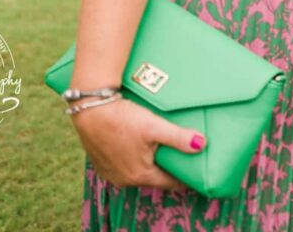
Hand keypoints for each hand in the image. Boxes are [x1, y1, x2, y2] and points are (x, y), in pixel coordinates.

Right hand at [72, 98, 203, 190]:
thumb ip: (179, 137)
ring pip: (138, 172)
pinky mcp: (101, 164)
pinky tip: (139, 147)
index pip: (170, 183)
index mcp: (140, 175)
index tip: (195, 172)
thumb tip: (202, 144)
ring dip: (149, 164)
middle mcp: (124, 179)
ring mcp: (111, 173)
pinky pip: (123, 166)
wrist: (90, 109)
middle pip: (154, 178)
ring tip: (161, 151)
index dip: (184, 177)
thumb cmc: (123, 118)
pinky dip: (133, 160)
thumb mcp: (154, 126)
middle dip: (167, 170)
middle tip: (181, 158)